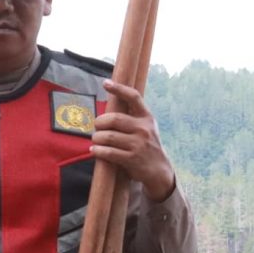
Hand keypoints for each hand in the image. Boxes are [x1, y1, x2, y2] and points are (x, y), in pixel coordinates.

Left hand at [94, 79, 176, 199]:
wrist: (159, 170)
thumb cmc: (146, 146)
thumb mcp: (146, 128)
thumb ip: (132, 118)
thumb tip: (109, 107)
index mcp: (146, 117)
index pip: (133, 97)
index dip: (119, 88)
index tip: (106, 83)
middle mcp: (144, 128)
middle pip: (114, 119)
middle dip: (100, 122)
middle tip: (96, 127)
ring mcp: (139, 144)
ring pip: (109, 136)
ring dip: (97, 138)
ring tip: (95, 140)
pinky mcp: (132, 159)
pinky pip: (109, 152)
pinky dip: (98, 150)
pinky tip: (94, 150)